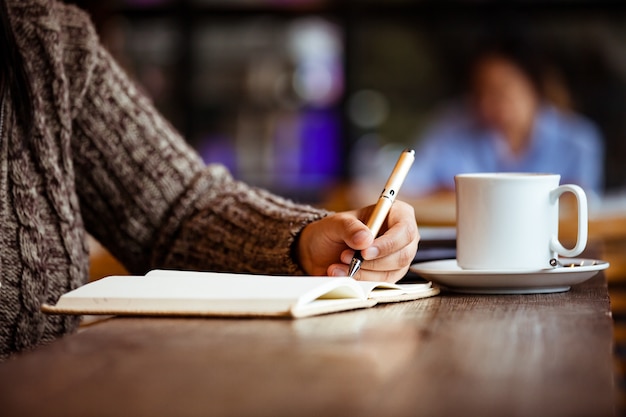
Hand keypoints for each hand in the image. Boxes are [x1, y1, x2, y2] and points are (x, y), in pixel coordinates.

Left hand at [297, 200, 418, 282]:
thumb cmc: (334, 231)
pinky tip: (341, 272)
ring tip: (339, 263)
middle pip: (403, 255)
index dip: (388, 243)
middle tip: (346, 256)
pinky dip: (360, 280)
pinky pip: (381, 283)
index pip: (406, 230)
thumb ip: (350, 227)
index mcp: (397, 214)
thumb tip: (365, 239)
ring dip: (363, 271)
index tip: (365, 251)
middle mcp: (402, 237)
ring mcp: (398, 257)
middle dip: (373, 261)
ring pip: (392, 272)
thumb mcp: (337, 223)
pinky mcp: (390, 274)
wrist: (321, 249)